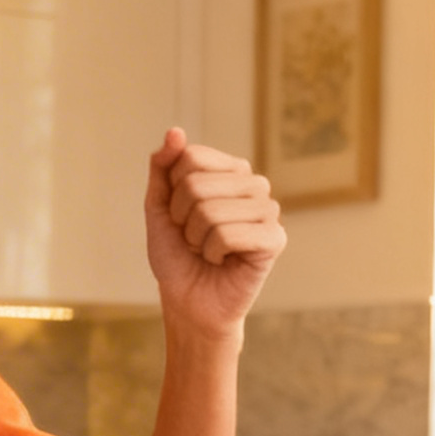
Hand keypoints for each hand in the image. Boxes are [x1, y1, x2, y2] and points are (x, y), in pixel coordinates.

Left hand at [144, 129, 285, 345]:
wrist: (189, 303)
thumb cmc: (177, 257)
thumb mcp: (159, 209)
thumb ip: (163, 169)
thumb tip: (175, 132)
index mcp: (230, 170)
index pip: (189, 158)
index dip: (172, 194)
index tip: (180, 217)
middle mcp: (254, 184)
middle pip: (196, 184)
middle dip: (182, 219)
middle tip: (194, 240)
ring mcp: (268, 210)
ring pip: (210, 211)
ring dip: (197, 240)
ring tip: (208, 251)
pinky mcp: (275, 238)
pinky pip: (228, 234)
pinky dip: (213, 253)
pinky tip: (223, 261)